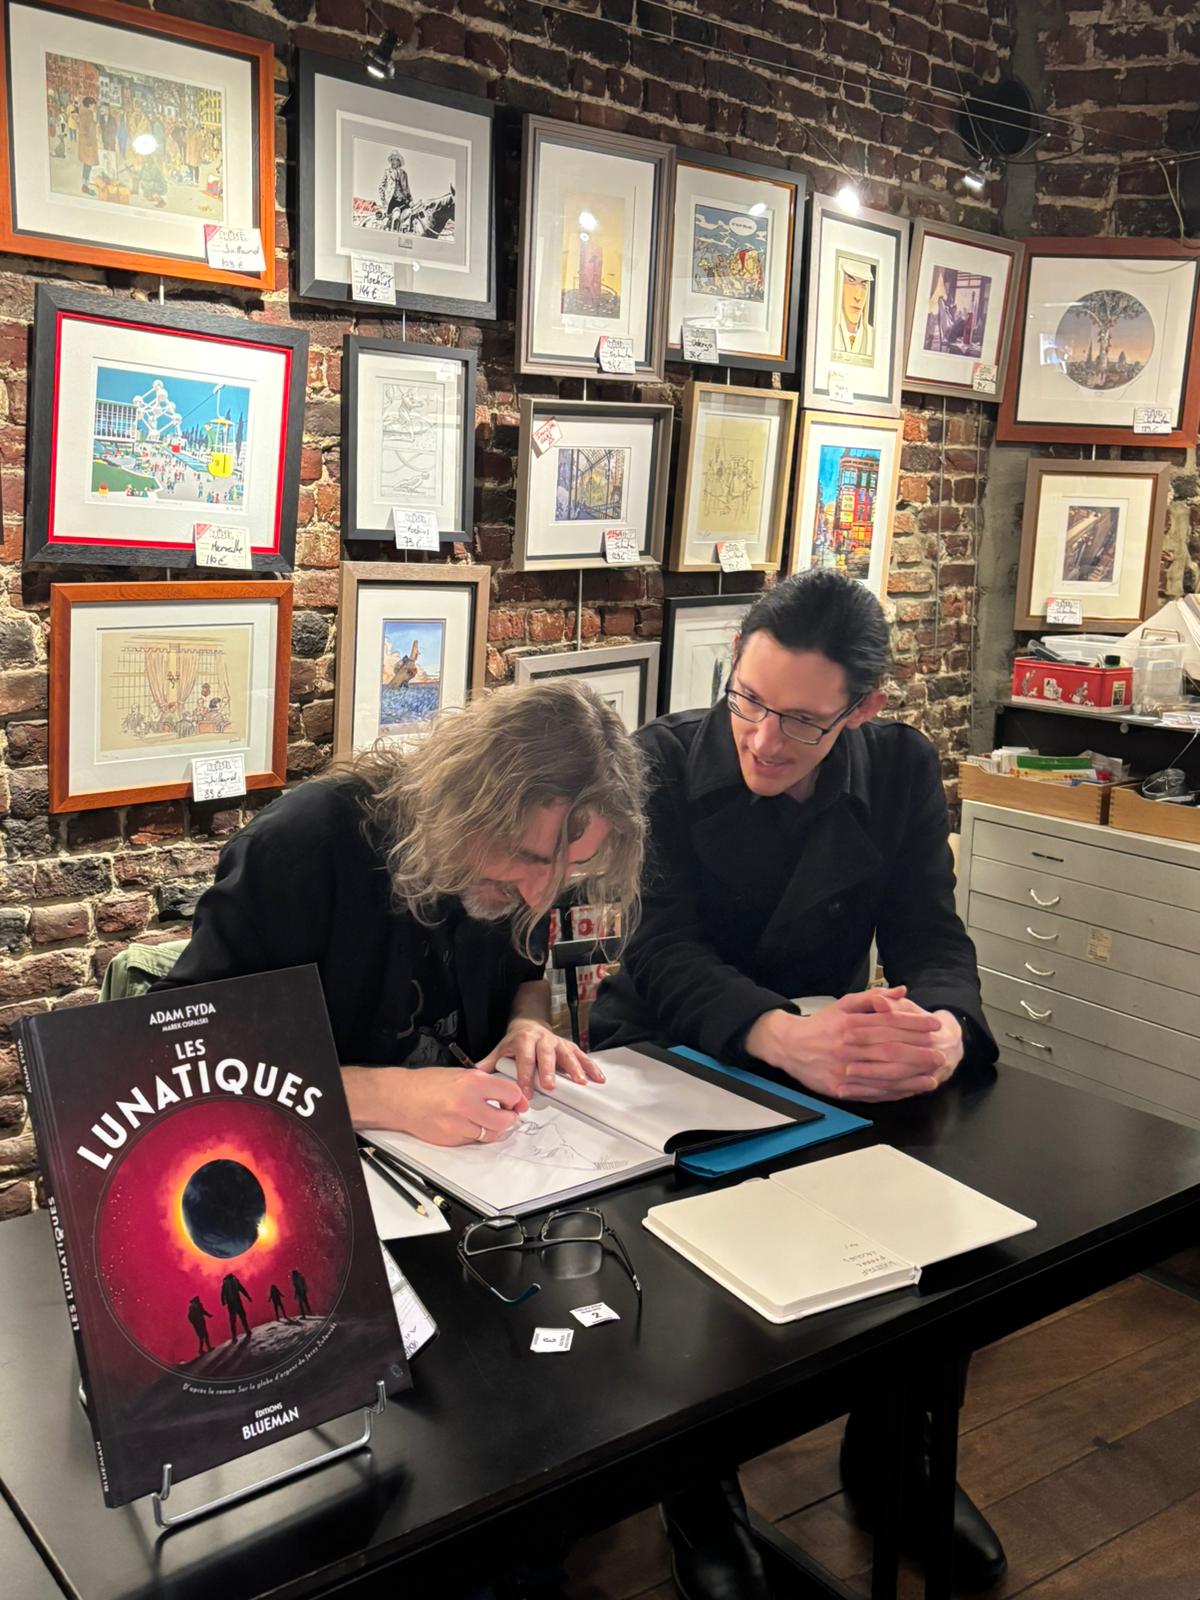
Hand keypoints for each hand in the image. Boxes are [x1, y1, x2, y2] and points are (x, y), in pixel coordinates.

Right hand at [342, 1065, 528, 1145]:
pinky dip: (476, 1135)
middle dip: (509, 1118)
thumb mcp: (461, 1074)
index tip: (518, 1102)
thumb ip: (485, 1084)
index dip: (517, 1099)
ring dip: (495, 1129)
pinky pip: (474, 1140)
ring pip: (491, 1134)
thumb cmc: (428, 1083)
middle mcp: (467, 1104)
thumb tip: (507, 1095)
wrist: (400, 1097)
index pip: (510, 1093)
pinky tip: (469, 1124)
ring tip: (489, 1120)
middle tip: (507, 1114)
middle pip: (505, 1120)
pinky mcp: (451, 1139)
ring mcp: (458, 1124)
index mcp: (472, 1082)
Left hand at [476, 1019, 605, 1096]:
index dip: (525, 1075)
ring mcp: (557, 1042)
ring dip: (574, 1068)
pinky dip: (590, 1066)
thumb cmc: (515, 1043)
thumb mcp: (500, 1050)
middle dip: (550, 1070)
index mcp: (523, 1040)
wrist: (528, 1025)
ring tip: (581, 1082)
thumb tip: (474, 1078)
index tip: (526, 1092)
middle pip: (547, 1054)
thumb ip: (489, 1065)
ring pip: (567, 1054)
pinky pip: (581, 1055)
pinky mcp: (569, 1046)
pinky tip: (597, 1078)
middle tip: (551, 1086)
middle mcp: (542, 1039)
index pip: (524, 1058)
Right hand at [743, 987, 957, 1103]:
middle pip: (890, 1049)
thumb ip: (873, 998)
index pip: (889, 1023)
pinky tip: (911, 1089)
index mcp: (850, 1023)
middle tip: (940, 1053)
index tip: (934, 1026)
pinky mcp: (840, 1088)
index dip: (914, 1024)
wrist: (789, 1046)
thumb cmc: (821, 1025)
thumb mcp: (844, 1004)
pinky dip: (894, 1092)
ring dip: (912, 1075)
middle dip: (919, 1052)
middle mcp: (847, 1046)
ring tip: (933, 1074)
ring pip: (883, 1072)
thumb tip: (901, 991)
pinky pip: (872, 1091)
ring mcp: (843, 1069)